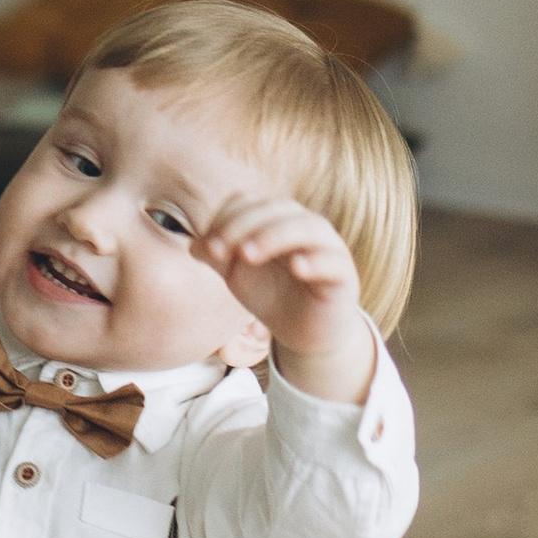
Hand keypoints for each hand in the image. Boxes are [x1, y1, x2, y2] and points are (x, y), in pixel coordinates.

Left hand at [192, 193, 376, 401]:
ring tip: (247, 254)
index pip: (249, 203)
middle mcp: (303, 225)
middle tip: (220, 252)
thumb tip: (194, 245)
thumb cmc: (272, 296)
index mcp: (275, 219)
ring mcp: (327, 246)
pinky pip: (332, 260)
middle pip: (274, 209)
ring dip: (274, 236)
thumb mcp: (238, 276)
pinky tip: (297, 267)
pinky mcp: (344, 274)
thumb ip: (217, 257)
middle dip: (242, 226)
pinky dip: (315, 260)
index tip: (208, 248)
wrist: (304, 334)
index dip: (225, 219)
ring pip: (306, 227)